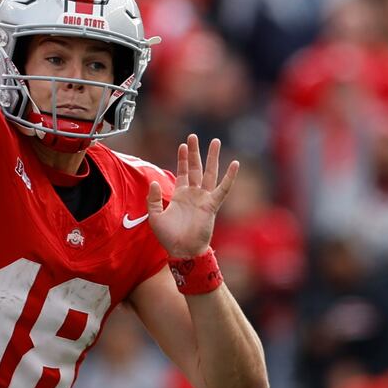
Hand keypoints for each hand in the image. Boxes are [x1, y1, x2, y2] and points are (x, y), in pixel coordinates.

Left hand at [146, 135, 238, 258]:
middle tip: (194, 136)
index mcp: (180, 195)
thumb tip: (154, 182)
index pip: (182, 172)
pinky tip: (234, 164)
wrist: (182, 250)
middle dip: (194, 152)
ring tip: (215, 141)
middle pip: (195, 167)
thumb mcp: (155, 216)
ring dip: (212, 157)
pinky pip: (222, 189)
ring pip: (209, 173)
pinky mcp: (212, 205)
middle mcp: (193, 193)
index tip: (182, 144)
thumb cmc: (168, 236)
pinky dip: (229, 177)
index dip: (182, 158)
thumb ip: (153, 199)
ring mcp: (203, 198)